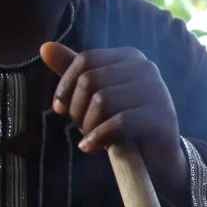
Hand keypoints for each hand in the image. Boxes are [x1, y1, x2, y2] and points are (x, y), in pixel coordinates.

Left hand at [41, 40, 185, 192]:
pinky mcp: (162, 117)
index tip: (60, 108)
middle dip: (76, 108)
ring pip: (102, 100)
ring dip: (87, 125)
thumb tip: (44, 47)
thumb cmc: (123, 125)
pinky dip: (98, 137)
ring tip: (89, 140)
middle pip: (91, 79)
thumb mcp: (96, 96)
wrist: (157, 159)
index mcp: (130, 57)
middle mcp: (146, 68)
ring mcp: (157, 91)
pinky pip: (119, 122)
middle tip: (80, 128)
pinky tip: (91, 148)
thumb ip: (74, 71)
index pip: (85, 59)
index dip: (65, 86)